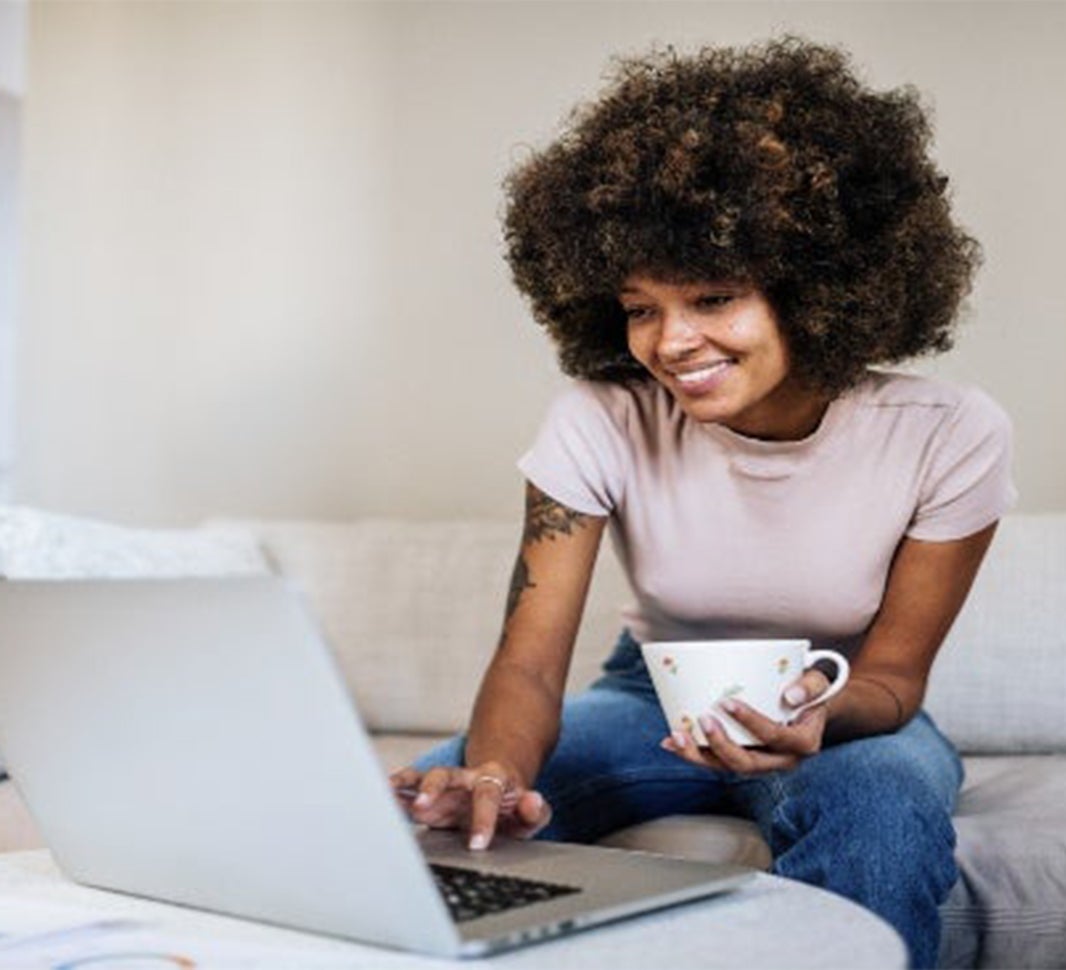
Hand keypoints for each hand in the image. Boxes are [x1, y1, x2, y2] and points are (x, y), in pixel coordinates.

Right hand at [389, 761, 551, 850]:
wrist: (499, 786)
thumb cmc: (513, 803)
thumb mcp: (531, 811)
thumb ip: (534, 810)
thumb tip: (532, 801)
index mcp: (493, 780)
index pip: (488, 797)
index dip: (483, 819)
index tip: (477, 843)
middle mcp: (465, 778)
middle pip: (447, 775)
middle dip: (434, 789)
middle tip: (424, 807)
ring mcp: (445, 785)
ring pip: (424, 777)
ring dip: (408, 785)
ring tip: (388, 791)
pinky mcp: (429, 795)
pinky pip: (409, 789)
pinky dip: (395, 792)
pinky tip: (380, 796)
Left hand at [661, 668, 831, 773]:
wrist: (807, 705)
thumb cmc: (809, 689)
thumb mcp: (818, 682)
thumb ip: (811, 685)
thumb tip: (792, 694)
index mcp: (803, 743)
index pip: (775, 736)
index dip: (751, 722)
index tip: (728, 703)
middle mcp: (781, 760)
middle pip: (748, 763)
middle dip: (721, 745)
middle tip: (702, 719)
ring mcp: (760, 762)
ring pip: (727, 768)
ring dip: (698, 755)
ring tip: (675, 737)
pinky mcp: (743, 758)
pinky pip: (716, 761)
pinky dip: (694, 753)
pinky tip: (671, 742)